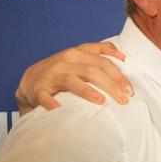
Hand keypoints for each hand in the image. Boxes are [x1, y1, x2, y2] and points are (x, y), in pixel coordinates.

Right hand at [16, 42, 131, 113]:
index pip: (102, 61)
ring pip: (72, 81)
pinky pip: (44, 96)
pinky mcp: (38, 90)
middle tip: (124, 99)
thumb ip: (98, 53)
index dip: (118, 75)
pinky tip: (59, 108)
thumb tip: (122, 55)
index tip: (130, 90)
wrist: (30, 83)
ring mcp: (50, 75)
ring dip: (87, 91)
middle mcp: (65, 61)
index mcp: (77, 53)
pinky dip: (51, 102)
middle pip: (92, 71)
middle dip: (111, 85)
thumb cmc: (61, 72)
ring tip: (101, 101)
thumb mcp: (79, 58)